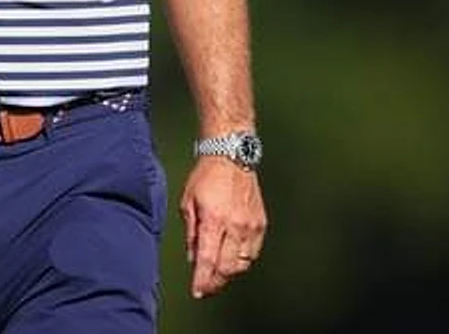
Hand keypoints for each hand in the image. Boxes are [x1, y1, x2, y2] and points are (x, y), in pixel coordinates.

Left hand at [181, 155, 266, 298]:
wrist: (231, 156)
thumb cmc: (206, 177)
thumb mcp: (188, 203)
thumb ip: (191, 234)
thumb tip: (193, 259)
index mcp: (214, 220)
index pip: (208, 260)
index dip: (202, 280)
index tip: (197, 292)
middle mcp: (235, 225)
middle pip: (227, 268)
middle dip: (215, 282)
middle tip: (205, 287)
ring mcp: (250, 225)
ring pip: (242, 264)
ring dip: (229, 273)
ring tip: (217, 275)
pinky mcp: (260, 223)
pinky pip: (253, 252)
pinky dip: (242, 261)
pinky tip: (233, 260)